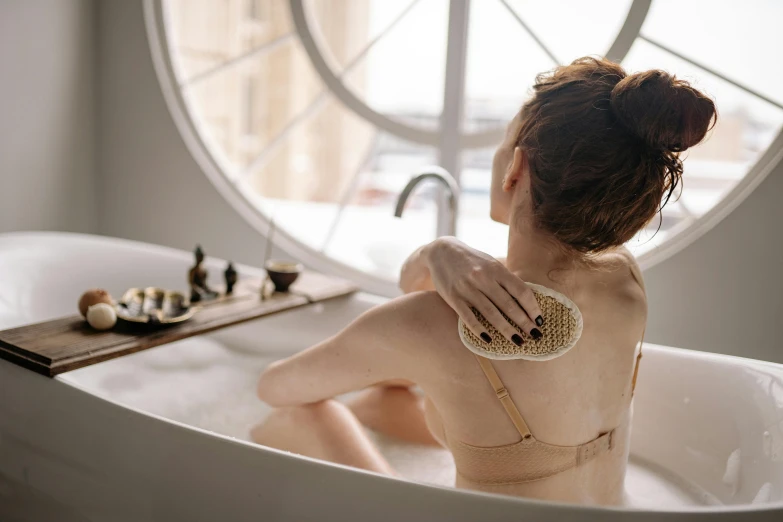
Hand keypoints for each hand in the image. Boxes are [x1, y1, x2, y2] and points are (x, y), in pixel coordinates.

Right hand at [423, 237, 542, 344]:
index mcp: (496, 269)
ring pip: (491, 313)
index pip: (521, 291)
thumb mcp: (490, 263)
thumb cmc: (471, 260)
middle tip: (536, 336)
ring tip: (518, 341)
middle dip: (524, 323)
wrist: (441, 251)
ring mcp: (467, 288)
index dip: (533, 307)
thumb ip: (505, 279)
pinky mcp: (453, 297)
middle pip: (508, 305)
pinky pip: (468, 317)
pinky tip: (489, 340)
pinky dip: (480, 330)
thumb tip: (526, 300)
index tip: (540, 320)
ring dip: (506, 330)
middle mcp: (483, 278)